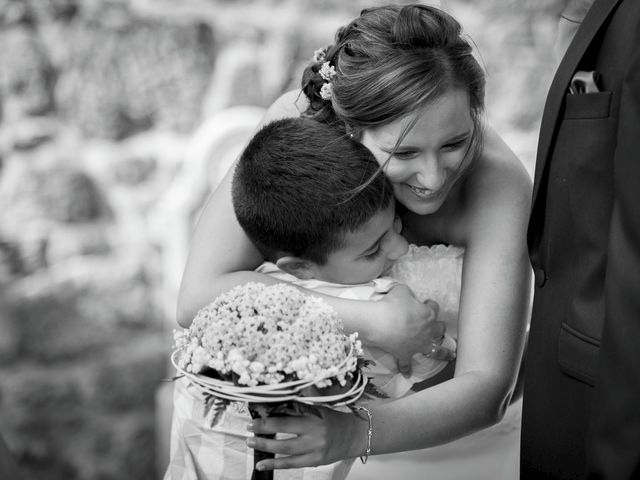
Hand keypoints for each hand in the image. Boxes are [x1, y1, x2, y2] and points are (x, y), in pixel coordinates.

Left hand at [247, 405, 365, 470]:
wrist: (355, 435)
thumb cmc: (335, 419)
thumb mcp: (319, 408)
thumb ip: (300, 407)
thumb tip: (275, 404)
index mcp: (315, 416)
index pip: (288, 416)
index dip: (270, 417)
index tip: (255, 416)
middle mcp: (315, 433)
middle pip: (284, 432)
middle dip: (264, 430)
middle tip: (248, 429)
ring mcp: (315, 449)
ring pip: (285, 450)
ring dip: (266, 446)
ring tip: (250, 443)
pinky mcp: (316, 461)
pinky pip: (292, 464)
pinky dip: (275, 464)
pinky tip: (262, 463)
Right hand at [375, 284, 444, 373]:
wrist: (380, 323)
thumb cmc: (392, 304)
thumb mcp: (401, 290)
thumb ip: (407, 293)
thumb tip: (406, 295)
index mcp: (428, 314)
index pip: (434, 307)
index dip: (429, 304)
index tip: (425, 302)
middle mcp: (427, 331)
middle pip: (439, 329)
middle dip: (440, 327)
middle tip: (439, 326)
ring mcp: (418, 344)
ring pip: (435, 350)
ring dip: (443, 353)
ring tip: (450, 355)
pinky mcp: (405, 353)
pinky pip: (406, 363)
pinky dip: (406, 368)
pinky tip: (406, 374)